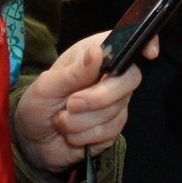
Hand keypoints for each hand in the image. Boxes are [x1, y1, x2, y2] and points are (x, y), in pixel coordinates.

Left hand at [13, 32, 152, 172]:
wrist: (32, 140)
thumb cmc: (38, 103)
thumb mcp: (47, 86)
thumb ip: (74, 71)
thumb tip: (97, 52)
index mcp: (98, 55)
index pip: (131, 42)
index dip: (146, 43)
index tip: (150, 54)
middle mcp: (112, 76)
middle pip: (130, 79)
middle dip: (99, 96)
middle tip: (71, 103)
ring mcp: (116, 103)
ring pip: (116, 110)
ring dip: (81, 121)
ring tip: (61, 120)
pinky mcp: (113, 128)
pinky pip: (109, 131)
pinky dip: (84, 136)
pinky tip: (70, 134)